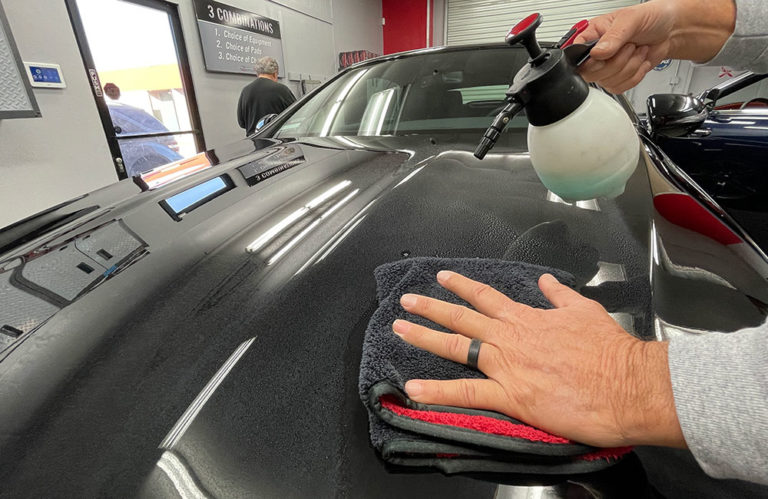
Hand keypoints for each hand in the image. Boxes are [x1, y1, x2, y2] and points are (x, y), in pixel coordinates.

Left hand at [393, 271, 685, 447]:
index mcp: (527, 318)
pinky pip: (466, 392)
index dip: (461, 286)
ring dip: (424, 337)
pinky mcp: (511, 395)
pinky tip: (413, 390)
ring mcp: (506, 366)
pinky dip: (437, 392)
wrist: (628, 384)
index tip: (442, 277)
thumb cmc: (610, 351)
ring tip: (399, 330)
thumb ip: (559, 296)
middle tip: (406, 301)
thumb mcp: (585, 311)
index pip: (485, 297)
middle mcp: (510, 338)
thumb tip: (546, 281)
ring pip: (455, 347)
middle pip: (461, 318)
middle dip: (430, 308)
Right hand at [575, 0, 735, 93]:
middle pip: (591, 73)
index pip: (576, 55)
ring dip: (629, 67)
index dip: (590, 60)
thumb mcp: (631, 19)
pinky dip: (634, 76)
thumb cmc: (650, 18)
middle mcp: (594, 53)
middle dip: (617, 62)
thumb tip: (597, 52)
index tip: (605, 54)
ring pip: (607, 82)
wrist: (669, 31)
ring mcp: (605, 68)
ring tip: (636, 51)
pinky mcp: (616, 78)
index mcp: (591, 34)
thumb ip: (613, 36)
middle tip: (629, 46)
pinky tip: (638, 62)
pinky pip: (618, 88)